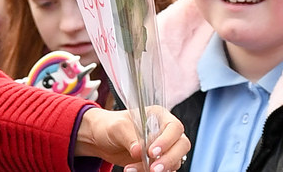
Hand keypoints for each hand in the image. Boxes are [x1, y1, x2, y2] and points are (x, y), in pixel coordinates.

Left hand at [74, 106, 190, 171]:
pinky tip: (131, 170)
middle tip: (154, 169)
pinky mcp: (157, 162)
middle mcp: (164, 131)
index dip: (167, 140)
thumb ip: (129, 136)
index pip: (173, 127)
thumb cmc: (110, 126)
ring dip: (156, 169)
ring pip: (174, 161)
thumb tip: (139, 151)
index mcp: (159, 116)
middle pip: (181, 145)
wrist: (101, 140)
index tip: (152, 152)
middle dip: (169, 159)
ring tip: (131, 169)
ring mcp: (163, 148)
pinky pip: (163, 170)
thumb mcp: (117, 127)